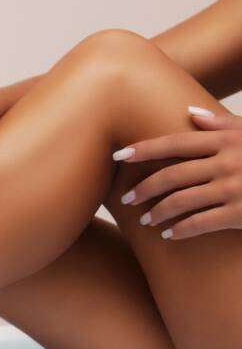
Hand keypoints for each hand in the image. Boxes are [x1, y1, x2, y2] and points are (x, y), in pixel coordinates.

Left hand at [115, 106, 241, 238]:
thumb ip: (221, 125)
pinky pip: (201, 222)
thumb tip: (190, 114)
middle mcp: (227, 162)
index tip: (118, 155)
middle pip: (172, 174)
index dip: (144, 150)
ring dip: (158, 212)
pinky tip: (169, 235)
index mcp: (227, 140)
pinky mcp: (241, 212)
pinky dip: (181, 229)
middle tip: (125, 199)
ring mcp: (234, 187)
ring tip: (145, 221)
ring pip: (182, 201)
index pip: (174, 143)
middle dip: (144, 188)